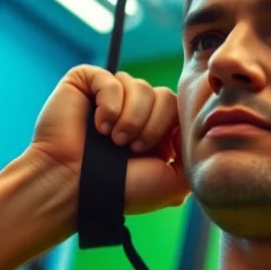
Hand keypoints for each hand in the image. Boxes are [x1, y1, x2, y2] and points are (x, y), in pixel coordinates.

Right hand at [28, 65, 189, 215]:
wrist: (73, 188)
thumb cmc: (120, 191)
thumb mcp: (172, 183)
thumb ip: (194, 159)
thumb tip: (197, 137)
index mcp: (154, 131)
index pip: (179, 109)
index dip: (171, 128)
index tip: (160, 153)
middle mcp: (133, 111)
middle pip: (165, 96)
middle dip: (152, 125)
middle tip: (131, 148)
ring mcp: (109, 96)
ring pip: (140, 86)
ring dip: (130, 117)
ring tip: (113, 141)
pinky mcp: (86, 84)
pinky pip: (111, 78)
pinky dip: (109, 103)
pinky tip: (98, 126)